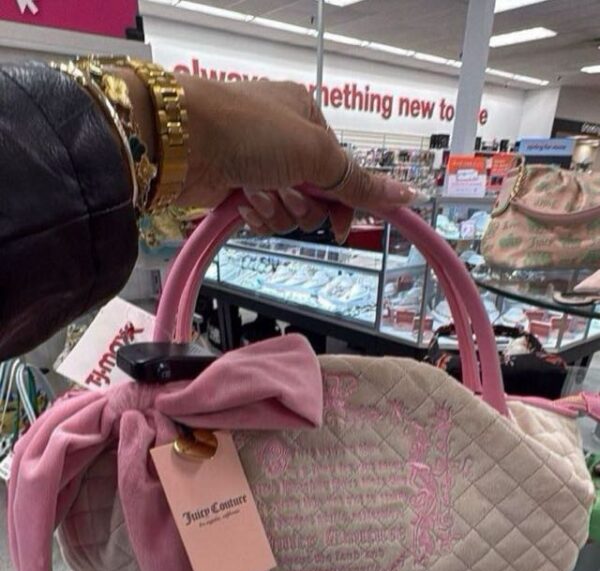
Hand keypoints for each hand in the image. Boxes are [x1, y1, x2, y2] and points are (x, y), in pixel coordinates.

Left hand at [175, 77, 420, 241]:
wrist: (182, 142)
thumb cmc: (251, 132)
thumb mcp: (317, 154)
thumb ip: (359, 182)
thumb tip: (407, 195)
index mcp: (309, 118)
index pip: (342, 172)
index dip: (344, 204)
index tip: (340, 229)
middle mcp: (285, 141)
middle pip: (317, 196)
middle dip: (302, 204)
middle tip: (285, 191)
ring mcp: (258, 165)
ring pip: (288, 211)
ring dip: (275, 210)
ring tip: (255, 192)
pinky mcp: (235, 187)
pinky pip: (261, 217)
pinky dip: (255, 216)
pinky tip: (241, 204)